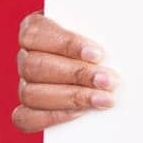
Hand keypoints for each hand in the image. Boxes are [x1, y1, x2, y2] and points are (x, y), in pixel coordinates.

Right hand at [12, 11, 119, 132]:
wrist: (104, 58)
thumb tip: (119, 29)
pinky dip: (53, 117)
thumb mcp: (101, 23)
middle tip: (108, 81)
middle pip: (35, 66)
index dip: (66, 44)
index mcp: (35, 27)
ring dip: (71, 97)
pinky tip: (81, 112)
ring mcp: (24, 84)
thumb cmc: (102, 34)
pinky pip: (27, 118)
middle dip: (76, 75)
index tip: (98, 54)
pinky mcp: (28, 108)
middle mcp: (25, 55)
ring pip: (31, 93)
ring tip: (103, 99)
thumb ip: (100, 26)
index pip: (36, 33)